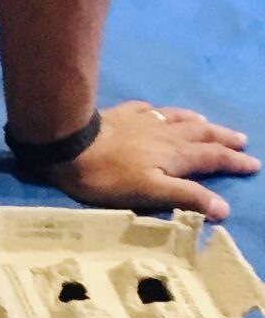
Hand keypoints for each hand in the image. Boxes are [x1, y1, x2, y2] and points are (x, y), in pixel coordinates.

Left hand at [53, 100, 257, 220]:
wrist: (70, 144)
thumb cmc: (109, 175)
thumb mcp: (151, 192)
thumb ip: (186, 197)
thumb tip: (223, 207)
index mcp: (176, 154)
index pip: (213, 157)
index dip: (234, 162)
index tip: (253, 164)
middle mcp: (166, 133)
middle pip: (202, 134)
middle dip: (223, 138)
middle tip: (241, 140)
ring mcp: (143, 121)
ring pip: (178, 118)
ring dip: (197, 122)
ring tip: (208, 123)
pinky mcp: (121, 115)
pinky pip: (147, 110)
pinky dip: (160, 112)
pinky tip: (156, 112)